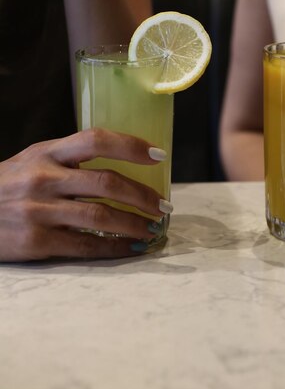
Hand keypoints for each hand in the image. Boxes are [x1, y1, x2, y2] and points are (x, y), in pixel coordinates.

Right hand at [0, 128, 171, 260]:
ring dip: (134, 224)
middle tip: (164, 206)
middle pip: (105, 182)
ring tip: (153, 229)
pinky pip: (83, 246)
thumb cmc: (8, 184)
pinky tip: (130, 248)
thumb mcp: (34, 159)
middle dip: (142, 195)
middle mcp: (43, 178)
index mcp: (47, 152)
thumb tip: (121, 158)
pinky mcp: (35, 242)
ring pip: (100, 216)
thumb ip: (70, 157)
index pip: (96, 140)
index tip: (159, 155)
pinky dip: (113, 248)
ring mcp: (38, 211)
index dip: (131, 145)